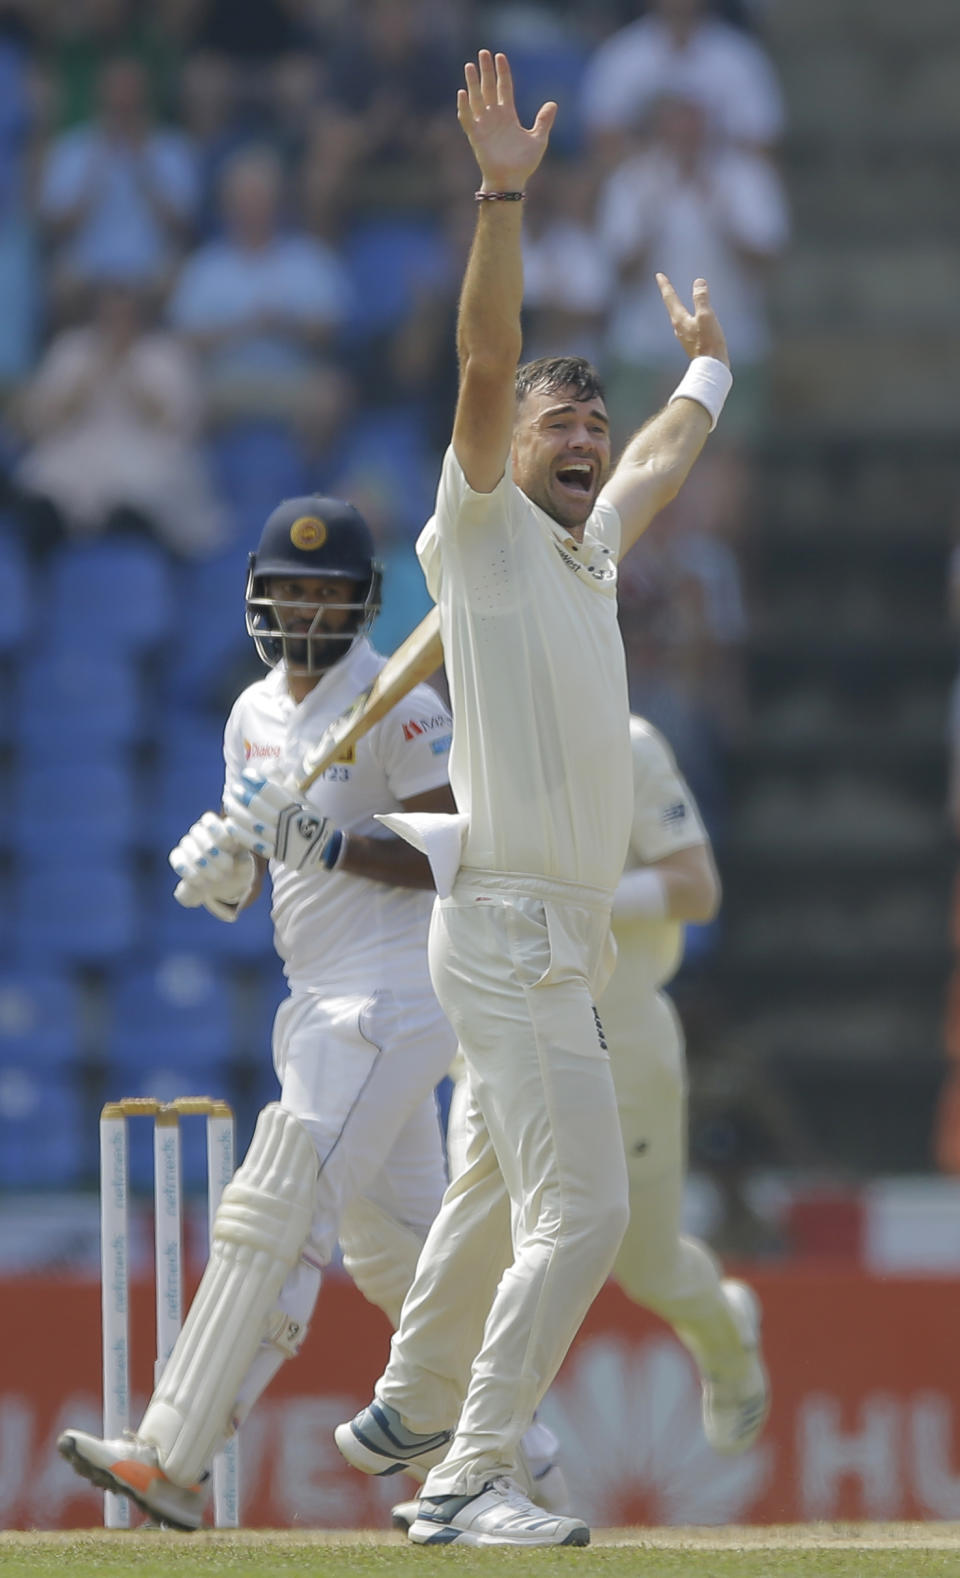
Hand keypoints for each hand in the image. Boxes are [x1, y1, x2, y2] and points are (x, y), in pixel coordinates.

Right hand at [169, 811, 255, 920]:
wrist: (224, 884)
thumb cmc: (238, 870)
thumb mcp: (245, 868)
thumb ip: (244, 863)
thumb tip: (241, 858)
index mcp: (218, 826)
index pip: (210, 820)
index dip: (219, 834)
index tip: (231, 848)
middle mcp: (201, 832)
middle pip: (197, 832)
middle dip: (213, 852)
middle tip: (227, 868)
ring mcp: (187, 844)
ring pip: (187, 846)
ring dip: (203, 864)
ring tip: (217, 878)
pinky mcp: (178, 858)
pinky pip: (178, 860)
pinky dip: (190, 872)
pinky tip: (202, 882)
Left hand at [223, 769, 338, 871]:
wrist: (319, 847)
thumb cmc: (308, 817)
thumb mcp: (301, 797)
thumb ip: (284, 781)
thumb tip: (268, 764)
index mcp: (296, 807)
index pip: (271, 791)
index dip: (255, 782)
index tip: (246, 775)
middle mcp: (287, 823)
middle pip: (257, 807)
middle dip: (242, 796)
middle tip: (233, 788)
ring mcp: (280, 840)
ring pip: (251, 824)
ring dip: (236, 812)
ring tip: (228, 802)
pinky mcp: (274, 853)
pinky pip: (253, 842)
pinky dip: (239, 833)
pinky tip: (230, 823)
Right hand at [457, 49, 555, 191]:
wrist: (511, 181)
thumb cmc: (524, 163)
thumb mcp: (538, 139)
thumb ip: (543, 121)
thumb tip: (552, 103)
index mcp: (508, 115)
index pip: (504, 88)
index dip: (503, 72)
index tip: (500, 56)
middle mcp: (495, 117)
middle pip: (489, 88)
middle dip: (486, 71)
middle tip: (483, 52)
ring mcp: (484, 125)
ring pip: (476, 99)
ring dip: (472, 83)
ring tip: (469, 66)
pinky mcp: (476, 136)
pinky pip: (467, 119)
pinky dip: (464, 107)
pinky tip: (462, 93)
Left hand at [656, 275, 728, 366]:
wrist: (711, 367)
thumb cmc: (709, 342)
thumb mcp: (706, 316)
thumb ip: (701, 299)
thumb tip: (698, 282)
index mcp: (679, 319)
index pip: (670, 298)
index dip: (665, 285)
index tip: (659, 275)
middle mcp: (678, 327)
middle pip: (671, 306)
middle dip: (669, 294)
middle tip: (665, 284)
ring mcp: (684, 336)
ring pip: (678, 316)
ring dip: (676, 305)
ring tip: (674, 299)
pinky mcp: (691, 342)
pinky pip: (686, 323)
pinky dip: (686, 315)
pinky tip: (690, 318)